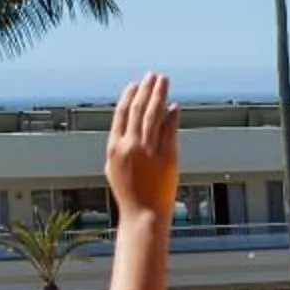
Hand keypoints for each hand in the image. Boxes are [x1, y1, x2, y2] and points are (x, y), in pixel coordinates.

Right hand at [105, 73, 178, 225]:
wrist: (143, 214)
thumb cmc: (129, 193)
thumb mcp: (114, 167)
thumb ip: (120, 145)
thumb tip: (127, 129)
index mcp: (115, 147)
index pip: (122, 114)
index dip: (129, 96)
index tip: (135, 84)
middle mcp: (131, 146)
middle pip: (139, 109)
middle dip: (146, 89)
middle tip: (153, 75)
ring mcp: (149, 151)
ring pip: (154, 115)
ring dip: (159, 95)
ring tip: (164, 81)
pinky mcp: (167, 158)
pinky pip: (169, 131)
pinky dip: (172, 116)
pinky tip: (174, 106)